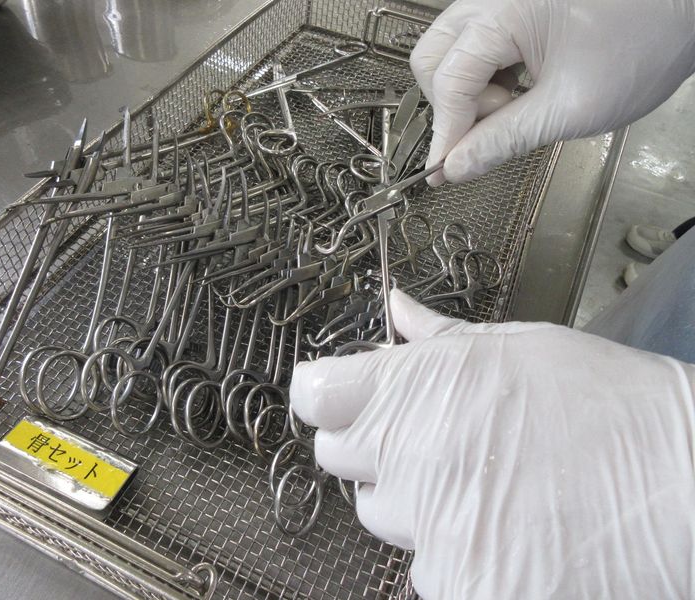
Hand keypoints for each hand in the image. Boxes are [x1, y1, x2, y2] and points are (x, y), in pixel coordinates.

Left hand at [290, 289, 694, 598]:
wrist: (689, 489)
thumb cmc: (612, 408)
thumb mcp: (520, 348)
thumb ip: (440, 337)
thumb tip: (397, 311)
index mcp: (413, 391)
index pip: (316, 394)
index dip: (328, 393)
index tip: (343, 395)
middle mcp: (409, 462)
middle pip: (343, 460)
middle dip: (376, 448)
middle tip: (433, 440)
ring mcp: (432, 534)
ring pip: (389, 520)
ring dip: (420, 505)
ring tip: (489, 487)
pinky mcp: (463, 589)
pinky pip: (430, 569)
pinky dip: (458, 552)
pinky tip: (511, 531)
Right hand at [410, 0, 694, 184]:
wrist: (683, 9)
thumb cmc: (641, 48)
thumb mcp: (569, 108)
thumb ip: (503, 140)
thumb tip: (455, 167)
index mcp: (505, 12)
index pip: (450, 80)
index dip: (446, 132)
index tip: (445, 172)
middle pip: (434, 57)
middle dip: (451, 104)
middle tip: (488, 130)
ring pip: (449, 50)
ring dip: (467, 90)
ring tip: (512, 108)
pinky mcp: (511, 5)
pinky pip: (473, 43)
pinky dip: (484, 74)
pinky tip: (516, 90)